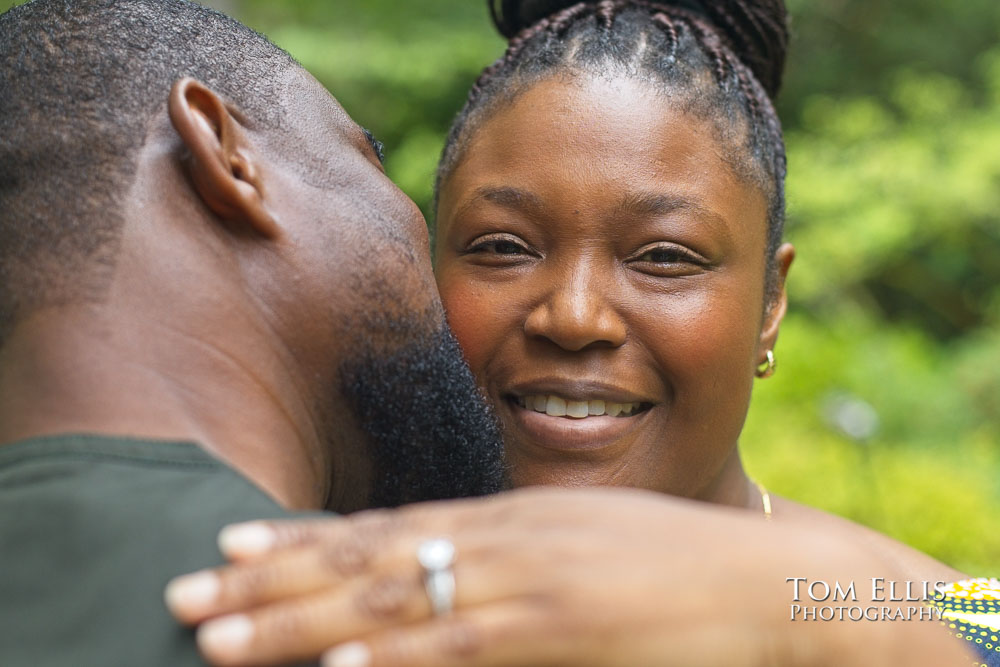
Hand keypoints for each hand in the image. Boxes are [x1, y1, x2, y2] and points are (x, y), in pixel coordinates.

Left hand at [165, 487, 971, 666]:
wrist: (764, 583)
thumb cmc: (671, 565)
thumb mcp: (579, 544)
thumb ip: (511, 555)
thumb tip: (448, 574)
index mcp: (505, 520)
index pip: (381, 528)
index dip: (299, 542)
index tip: (228, 547)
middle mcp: (500, 542)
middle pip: (363, 561)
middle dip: (267, 582)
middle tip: (184, 593)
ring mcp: (524, 586)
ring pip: (387, 602)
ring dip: (296, 623)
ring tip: (216, 638)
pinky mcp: (557, 634)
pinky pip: (457, 649)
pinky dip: (389, 658)